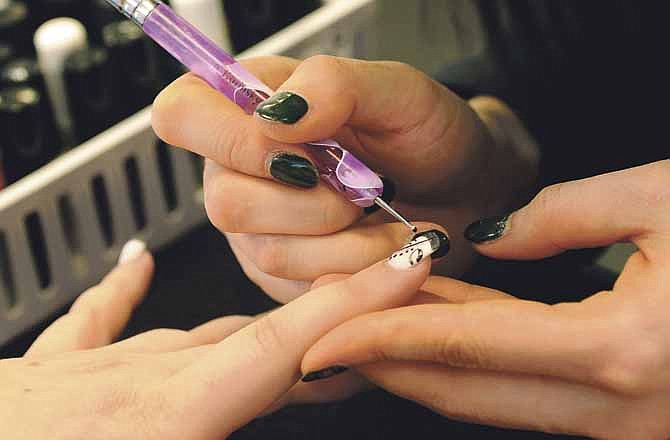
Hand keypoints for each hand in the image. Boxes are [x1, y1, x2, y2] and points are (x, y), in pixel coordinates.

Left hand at [0, 238, 433, 438]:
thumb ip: (221, 432)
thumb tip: (287, 407)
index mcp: (160, 422)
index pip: (282, 347)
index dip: (354, 304)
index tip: (404, 266)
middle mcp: (127, 384)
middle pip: (251, 340)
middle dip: (324, 326)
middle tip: (377, 321)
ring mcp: (78, 374)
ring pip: (191, 335)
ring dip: (253, 331)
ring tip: (300, 325)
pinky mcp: (37, 380)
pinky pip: (91, 323)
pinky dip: (121, 293)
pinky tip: (134, 263)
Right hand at [152, 55, 538, 302]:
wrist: (460, 189)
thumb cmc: (424, 132)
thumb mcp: (394, 89)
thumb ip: (334, 84)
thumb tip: (276, 113)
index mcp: (246, 106)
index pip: (180, 116)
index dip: (236, 140)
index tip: (306, 147)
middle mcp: (237, 169)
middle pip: (226, 202)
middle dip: (316, 202)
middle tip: (368, 185)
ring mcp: (257, 229)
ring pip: (269, 252)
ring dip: (347, 241)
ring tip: (388, 217)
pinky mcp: (284, 275)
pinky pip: (301, 291)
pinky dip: (356, 271)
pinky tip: (382, 245)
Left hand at [303, 160, 669, 438]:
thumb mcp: (664, 201)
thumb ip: (562, 215)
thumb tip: (489, 238)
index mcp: (624, 350)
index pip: (466, 345)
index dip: (383, 338)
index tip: (322, 335)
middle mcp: (621, 410)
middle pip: (464, 390)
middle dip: (386, 363)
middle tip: (326, 333)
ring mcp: (628, 429)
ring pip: (492, 402)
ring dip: (425, 366)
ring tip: (369, 327)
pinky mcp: (632, 422)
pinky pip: (528, 399)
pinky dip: (477, 370)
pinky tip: (445, 334)